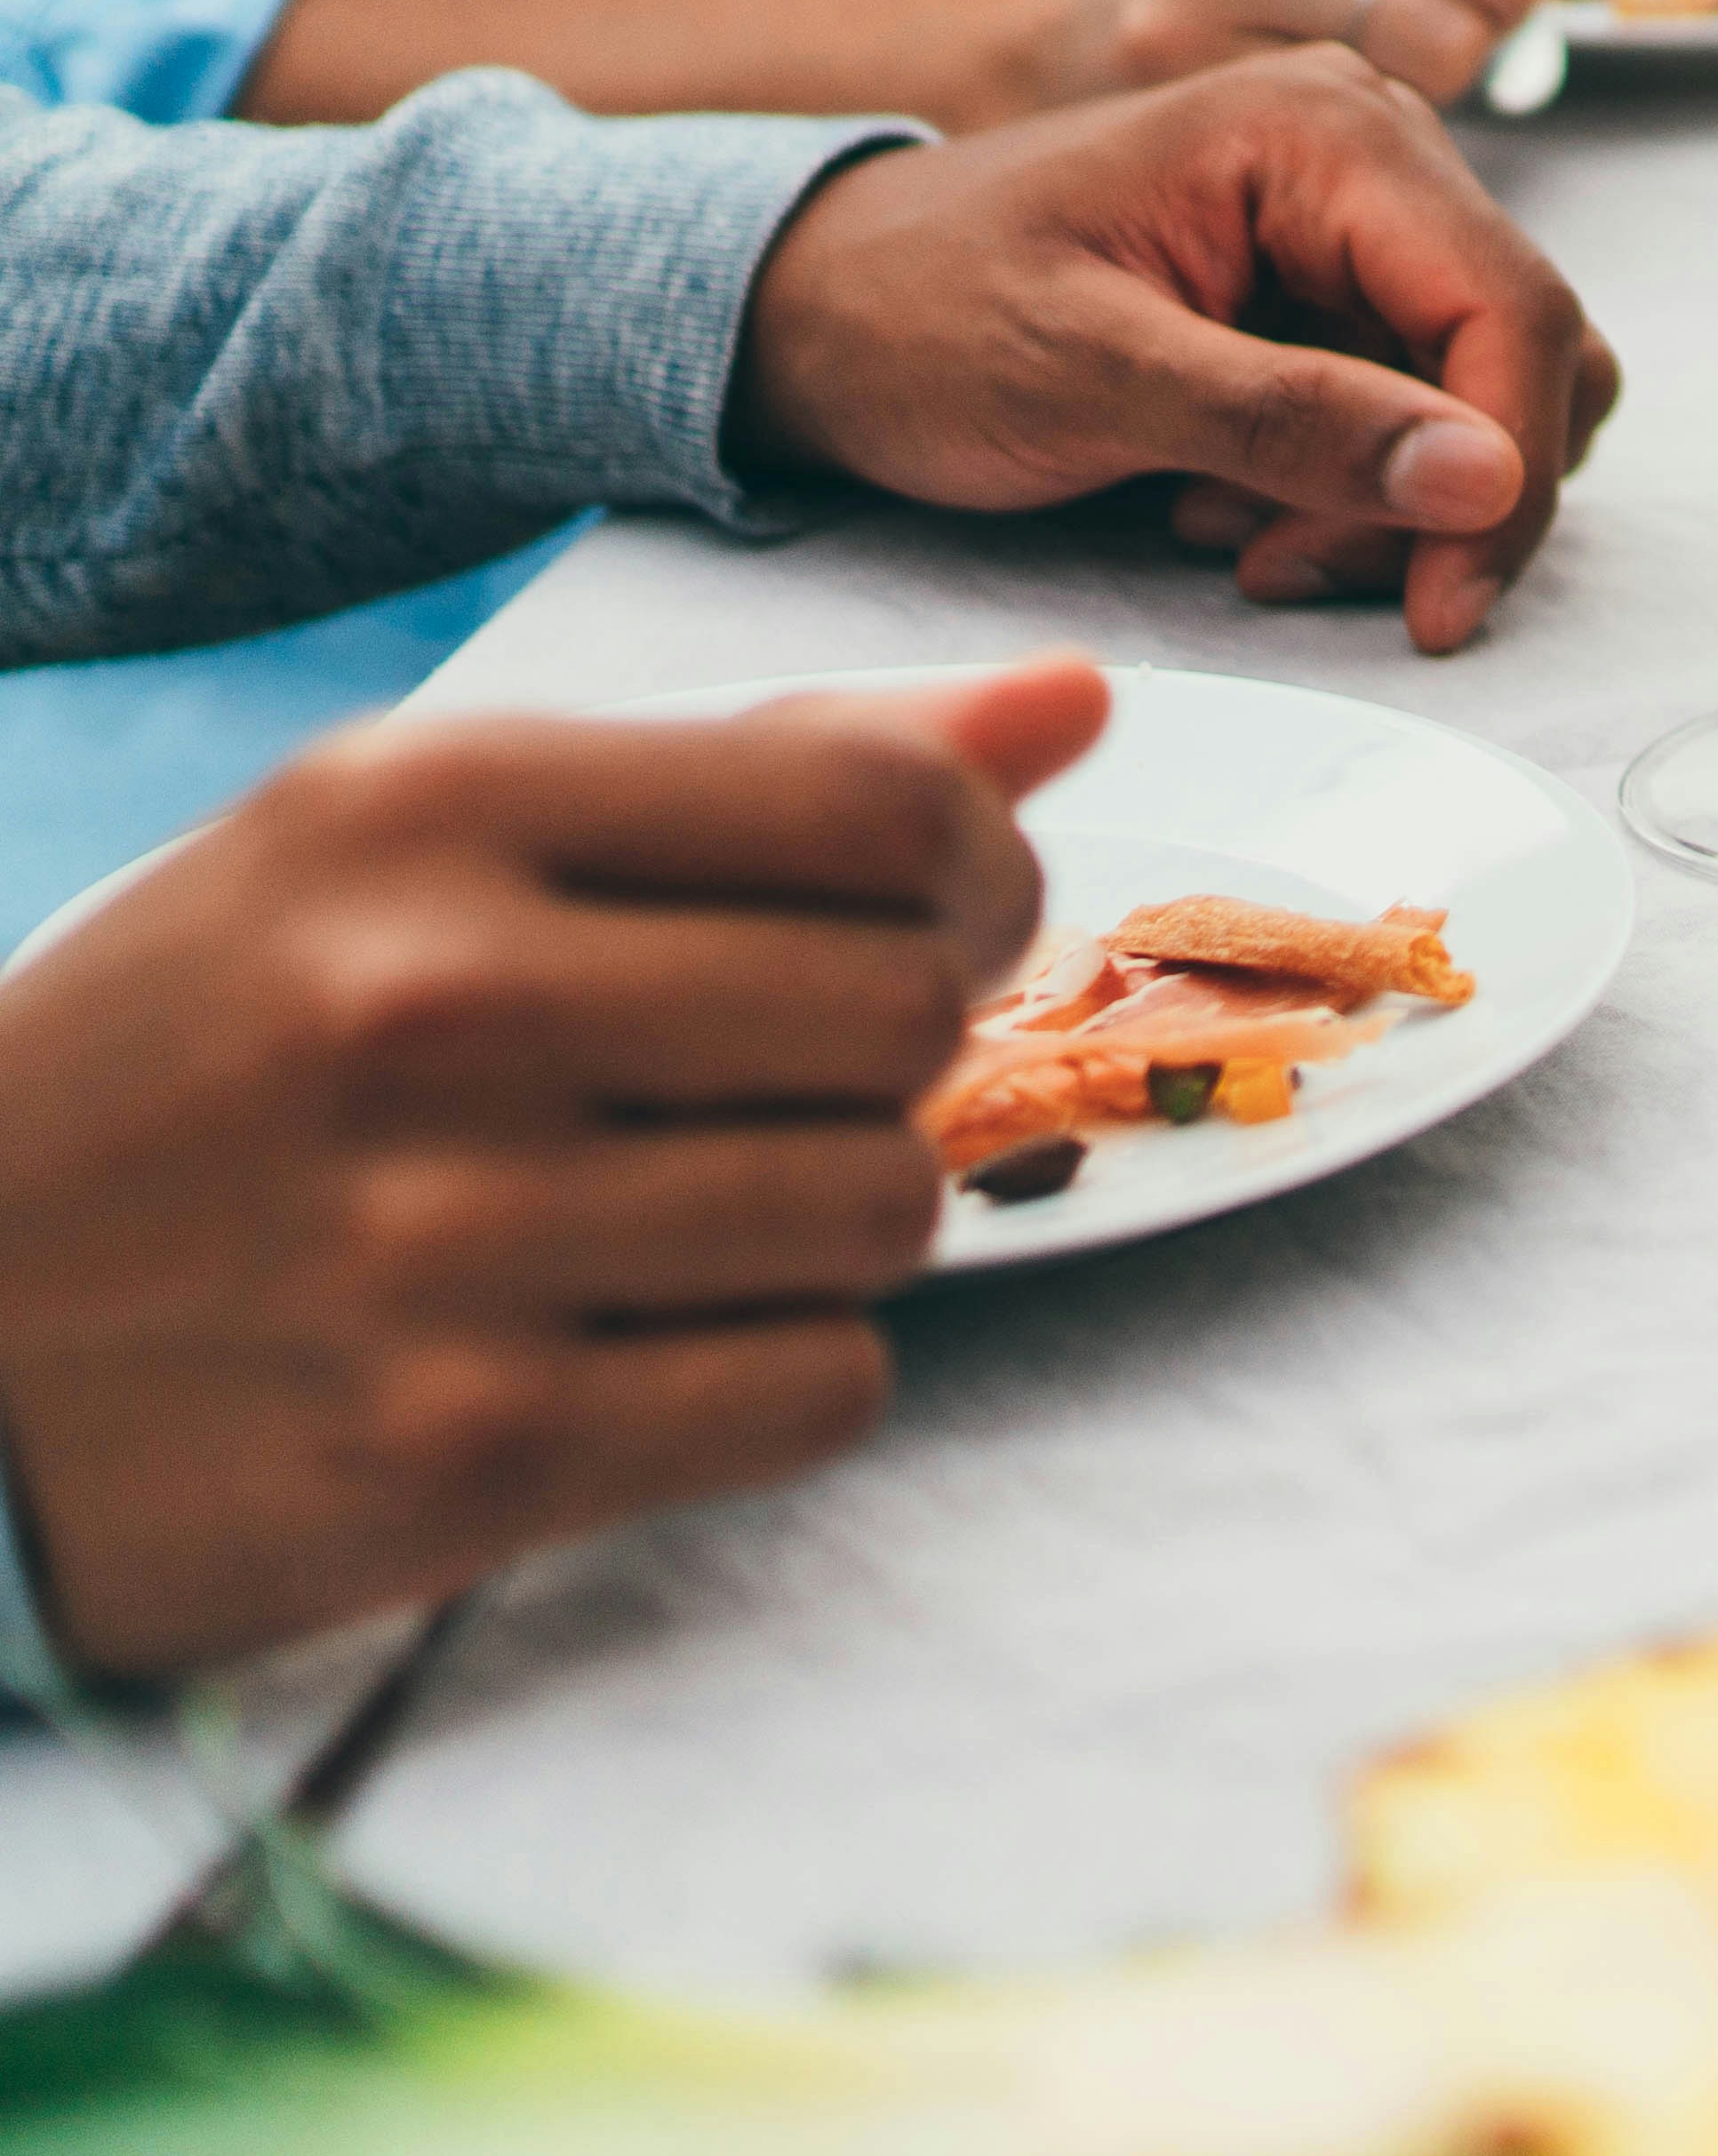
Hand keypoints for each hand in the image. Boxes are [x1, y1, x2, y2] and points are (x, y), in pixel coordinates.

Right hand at [0, 664, 1104, 1680]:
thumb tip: (1075, 704)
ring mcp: (441, 1241)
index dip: (970, 875)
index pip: (884, 808)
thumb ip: (758, 770)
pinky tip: (630, 1345)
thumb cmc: (204, 1069)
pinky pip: (820, 1390)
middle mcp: (428, 1005)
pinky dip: (771, 1374)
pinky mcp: (465, 1451)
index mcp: (416, 809)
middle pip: (906, 1013)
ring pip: (885, 1210)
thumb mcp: (403, 853)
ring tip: (665, 1218)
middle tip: (758, 1090)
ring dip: (826, 1224)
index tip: (923, 925)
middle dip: (886, 1059)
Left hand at [730, 51, 1620, 649]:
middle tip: (1301, 574)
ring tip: (1243, 541)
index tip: (1443, 602)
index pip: (1513, 306)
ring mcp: (1357, 219)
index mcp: (1321, 129)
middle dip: (1443, 497)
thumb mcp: (1085, 376)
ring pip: (1487, 397)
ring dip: (1394, 504)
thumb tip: (1486, 478)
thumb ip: (1292, 422)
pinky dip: (1353, 491)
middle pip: (1524, 353)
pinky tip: (1233, 510)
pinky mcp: (1336, 287)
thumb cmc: (913, 315)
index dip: (1509, 473)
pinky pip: (1420, 411)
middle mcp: (1368, 149)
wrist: (816, 308)